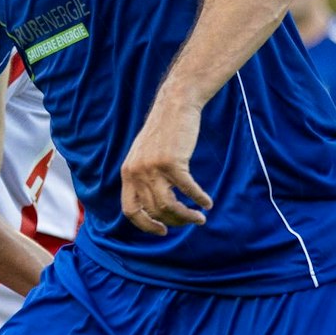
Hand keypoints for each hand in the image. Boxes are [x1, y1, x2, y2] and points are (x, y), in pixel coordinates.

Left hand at [119, 98, 210, 235]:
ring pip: (169, 206)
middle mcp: (136, 172)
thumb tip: (156, 207)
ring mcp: (153, 168)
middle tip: (191, 221)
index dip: (146, 225)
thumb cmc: (165, 131)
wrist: (176, 104)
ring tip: (200, 218)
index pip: (130, 210)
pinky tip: (208, 203)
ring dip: (186, 216)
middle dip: (174, 221)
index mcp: (127, 173)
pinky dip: (199, 199)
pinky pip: (188, 190)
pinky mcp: (172, 162)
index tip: (162, 231)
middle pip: (155, 211)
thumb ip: (144, 177)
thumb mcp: (145, 154)